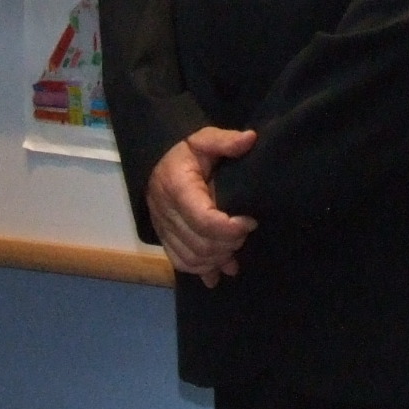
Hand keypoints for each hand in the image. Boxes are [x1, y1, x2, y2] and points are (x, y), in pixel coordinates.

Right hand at [146, 127, 258, 286]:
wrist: (157, 162)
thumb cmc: (185, 152)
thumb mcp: (204, 139)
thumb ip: (226, 140)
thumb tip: (250, 138)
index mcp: (178, 188)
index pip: (204, 219)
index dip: (230, 228)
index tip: (250, 221)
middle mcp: (167, 212)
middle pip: (201, 244)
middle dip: (229, 243)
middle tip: (245, 232)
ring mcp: (164, 228)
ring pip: (192, 258)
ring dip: (218, 259)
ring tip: (235, 249)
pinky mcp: (165, 238)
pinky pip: (180, 263)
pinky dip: (201, 270)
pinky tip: (219, 270)